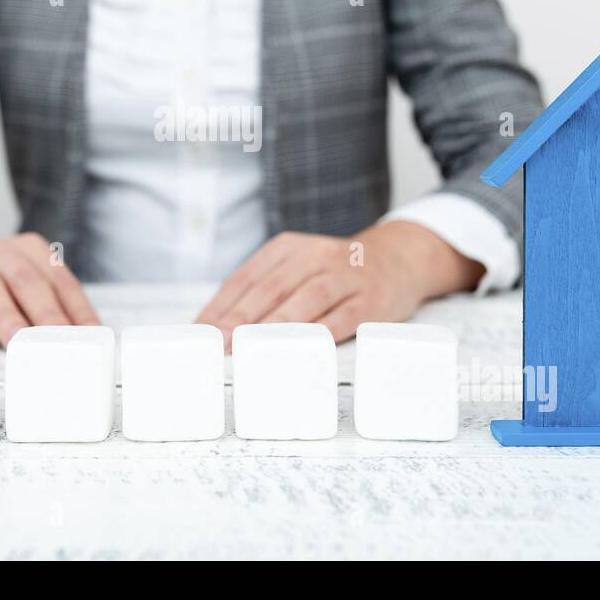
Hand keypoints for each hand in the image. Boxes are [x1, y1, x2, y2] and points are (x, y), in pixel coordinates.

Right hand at [0, 220, 98, 346]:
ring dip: (8, 318)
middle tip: (60, 342)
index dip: (79, 308)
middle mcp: (1, 254)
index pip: (60, 279)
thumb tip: (78, 343)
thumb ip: (49, 301)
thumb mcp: (24, 276)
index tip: (92, 337)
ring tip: (21, 343)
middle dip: (47, 313)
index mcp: (30, 250)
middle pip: (28, 281)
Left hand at [196, 221, 483, 348]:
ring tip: (250, 350)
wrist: (398, 259)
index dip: (222, 305)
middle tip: (218, 345)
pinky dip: (318, 335)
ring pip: (305, 301)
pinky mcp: (370, 301)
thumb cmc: (334, 271)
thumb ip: (264, 289)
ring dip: (275, 328)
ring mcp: (345, 277)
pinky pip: (341, 319)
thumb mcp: (297, 265)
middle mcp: (315, 256)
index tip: (202, 332)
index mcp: (289, 248)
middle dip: (241, 319)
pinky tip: (298, 351)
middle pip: (271, 288)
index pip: (246, 277)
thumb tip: (218, 328)